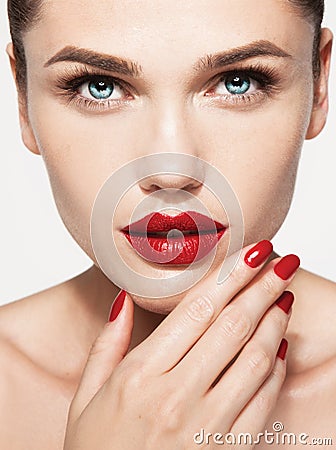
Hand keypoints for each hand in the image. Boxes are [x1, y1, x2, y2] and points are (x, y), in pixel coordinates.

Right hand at [63, 240, 298, 448]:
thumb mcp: (86, 398)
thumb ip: (107, 344)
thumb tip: (125, 299)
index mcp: (140, 376)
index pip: (196, 310)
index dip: (229, 276)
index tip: (251, 252)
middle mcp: (176, 397)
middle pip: (231, 326)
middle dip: (261, 287)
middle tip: (281, 262)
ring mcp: (205, 426)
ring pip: (253, 359)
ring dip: (274, 323)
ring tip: (283, 296)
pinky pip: (262, 403)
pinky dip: (275, 370)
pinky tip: (280, 348)